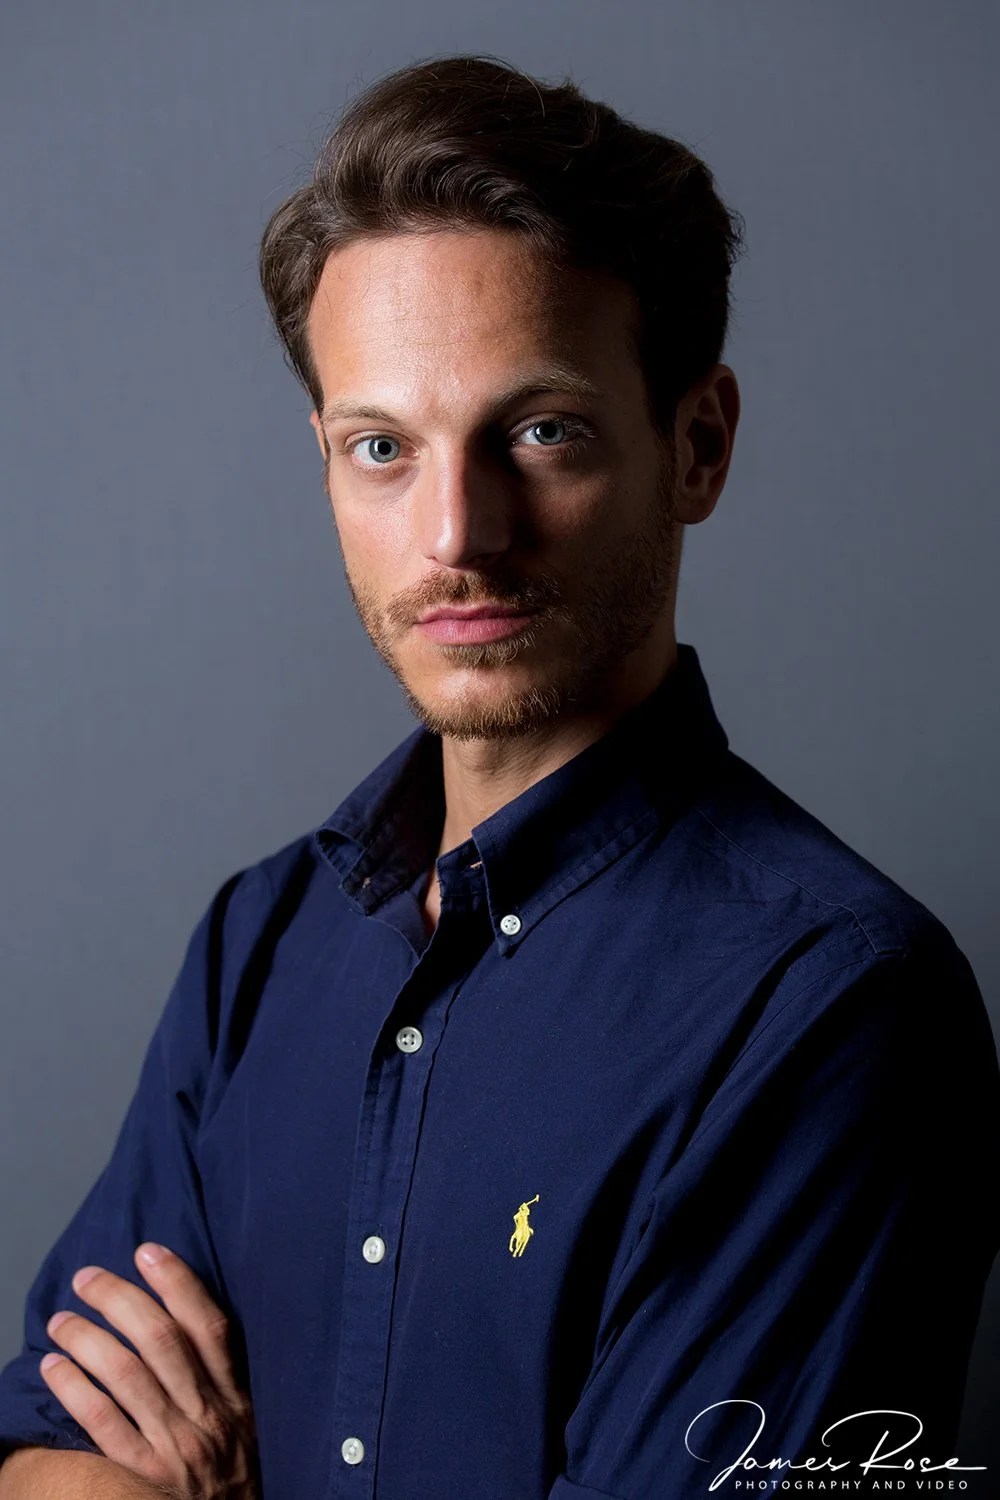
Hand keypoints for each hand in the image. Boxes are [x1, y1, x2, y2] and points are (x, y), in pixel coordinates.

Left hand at [39, 1243, 259, 1499]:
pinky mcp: (143, 1475)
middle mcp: (207, 1414)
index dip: (178, 1283)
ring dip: (88, 1339)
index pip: (210, 1326)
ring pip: (127, 1375)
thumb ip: (224, 1376)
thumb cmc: (236, 1472)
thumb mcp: (248, 1420)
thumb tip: (184, 1315)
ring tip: (61, 1320)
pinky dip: (75, 1390)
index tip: (147, 1251)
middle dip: (120, 1300)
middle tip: (87, 1279)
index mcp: (237, 1395)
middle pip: (161, 1341)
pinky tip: (53, 1368)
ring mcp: (174, 1446)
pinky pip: (102, 1424)